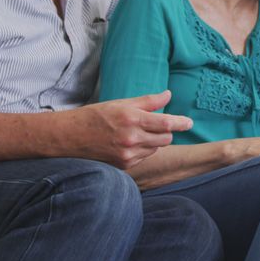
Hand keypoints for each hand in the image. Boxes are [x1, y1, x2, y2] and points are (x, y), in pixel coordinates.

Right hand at [64, 91, 192, 169]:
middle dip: (166, 131)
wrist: (70, 137)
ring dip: (154, 141)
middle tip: (158, 124)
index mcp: (132, 119)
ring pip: (156, 149)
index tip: (189, 122)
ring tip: (137, 132)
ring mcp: (127, 154)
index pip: (166, 123)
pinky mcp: (124, 166)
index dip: (181, 123)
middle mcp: (131, 138)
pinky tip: (129, 143)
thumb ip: (148, 101)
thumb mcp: (121, 103)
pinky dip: (143, 150)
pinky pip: (144, 157)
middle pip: (165, 138)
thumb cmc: (95, 116)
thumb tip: (168, 95)